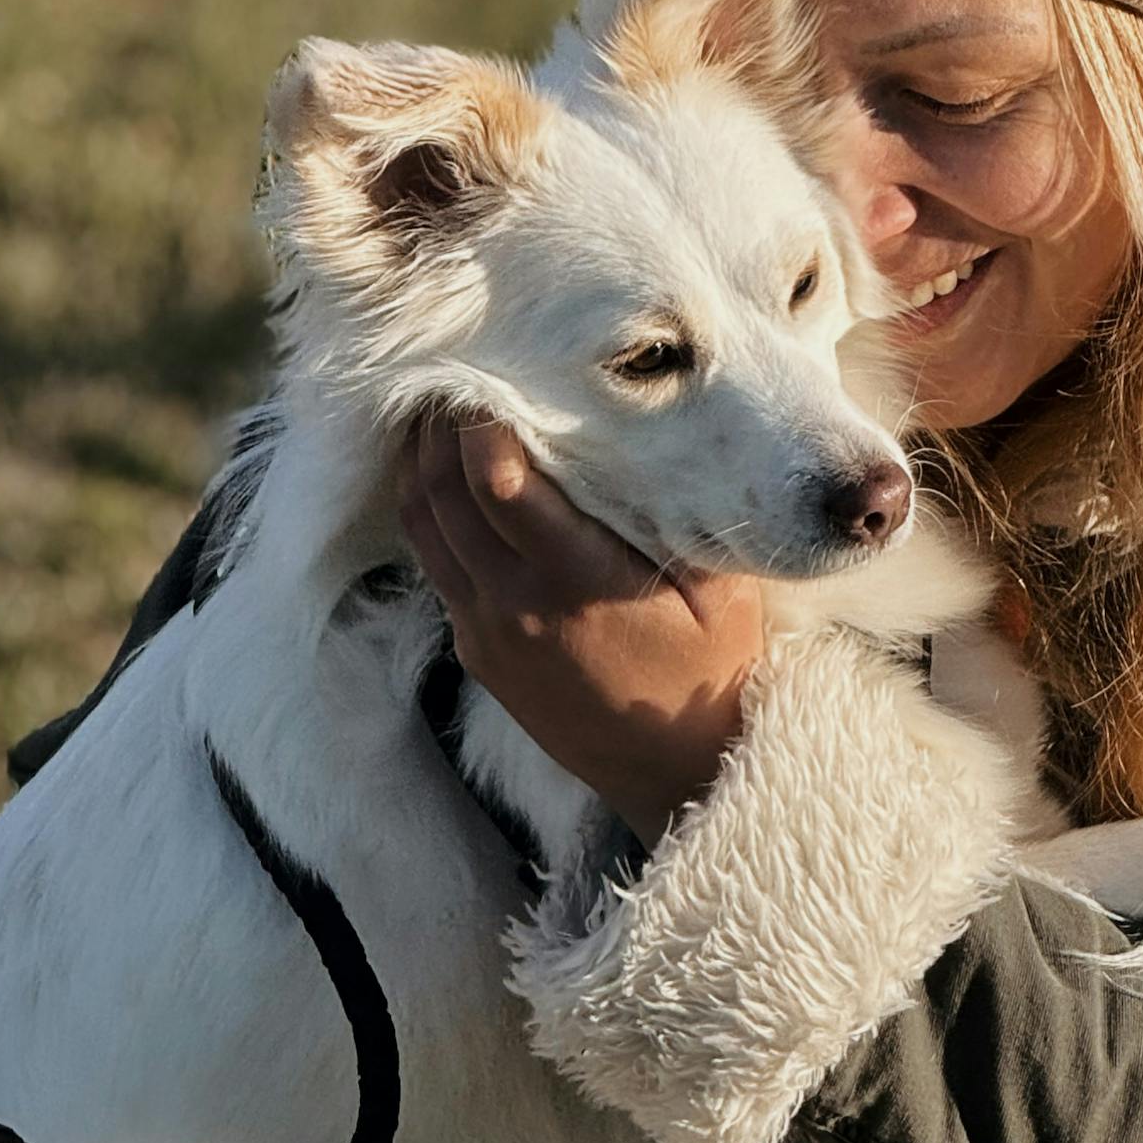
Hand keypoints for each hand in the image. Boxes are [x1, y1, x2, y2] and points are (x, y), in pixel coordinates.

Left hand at [395, 416, 763, 845]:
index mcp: (579, 581)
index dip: (482, 419)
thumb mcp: (721, 588)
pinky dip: (429, 512)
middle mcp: (516, 604)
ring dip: (421, 464)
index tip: (491, 373)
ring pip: (423, 526)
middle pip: (443, 492)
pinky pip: (433, 564)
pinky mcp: (474, 650)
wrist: (674, 770)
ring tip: (439, 412)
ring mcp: (486, 630)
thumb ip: (682, 514)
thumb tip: (662, 433)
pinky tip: (448, 478)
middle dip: (440, 425)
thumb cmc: (712, 667)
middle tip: (455, 372)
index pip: (499, 482)